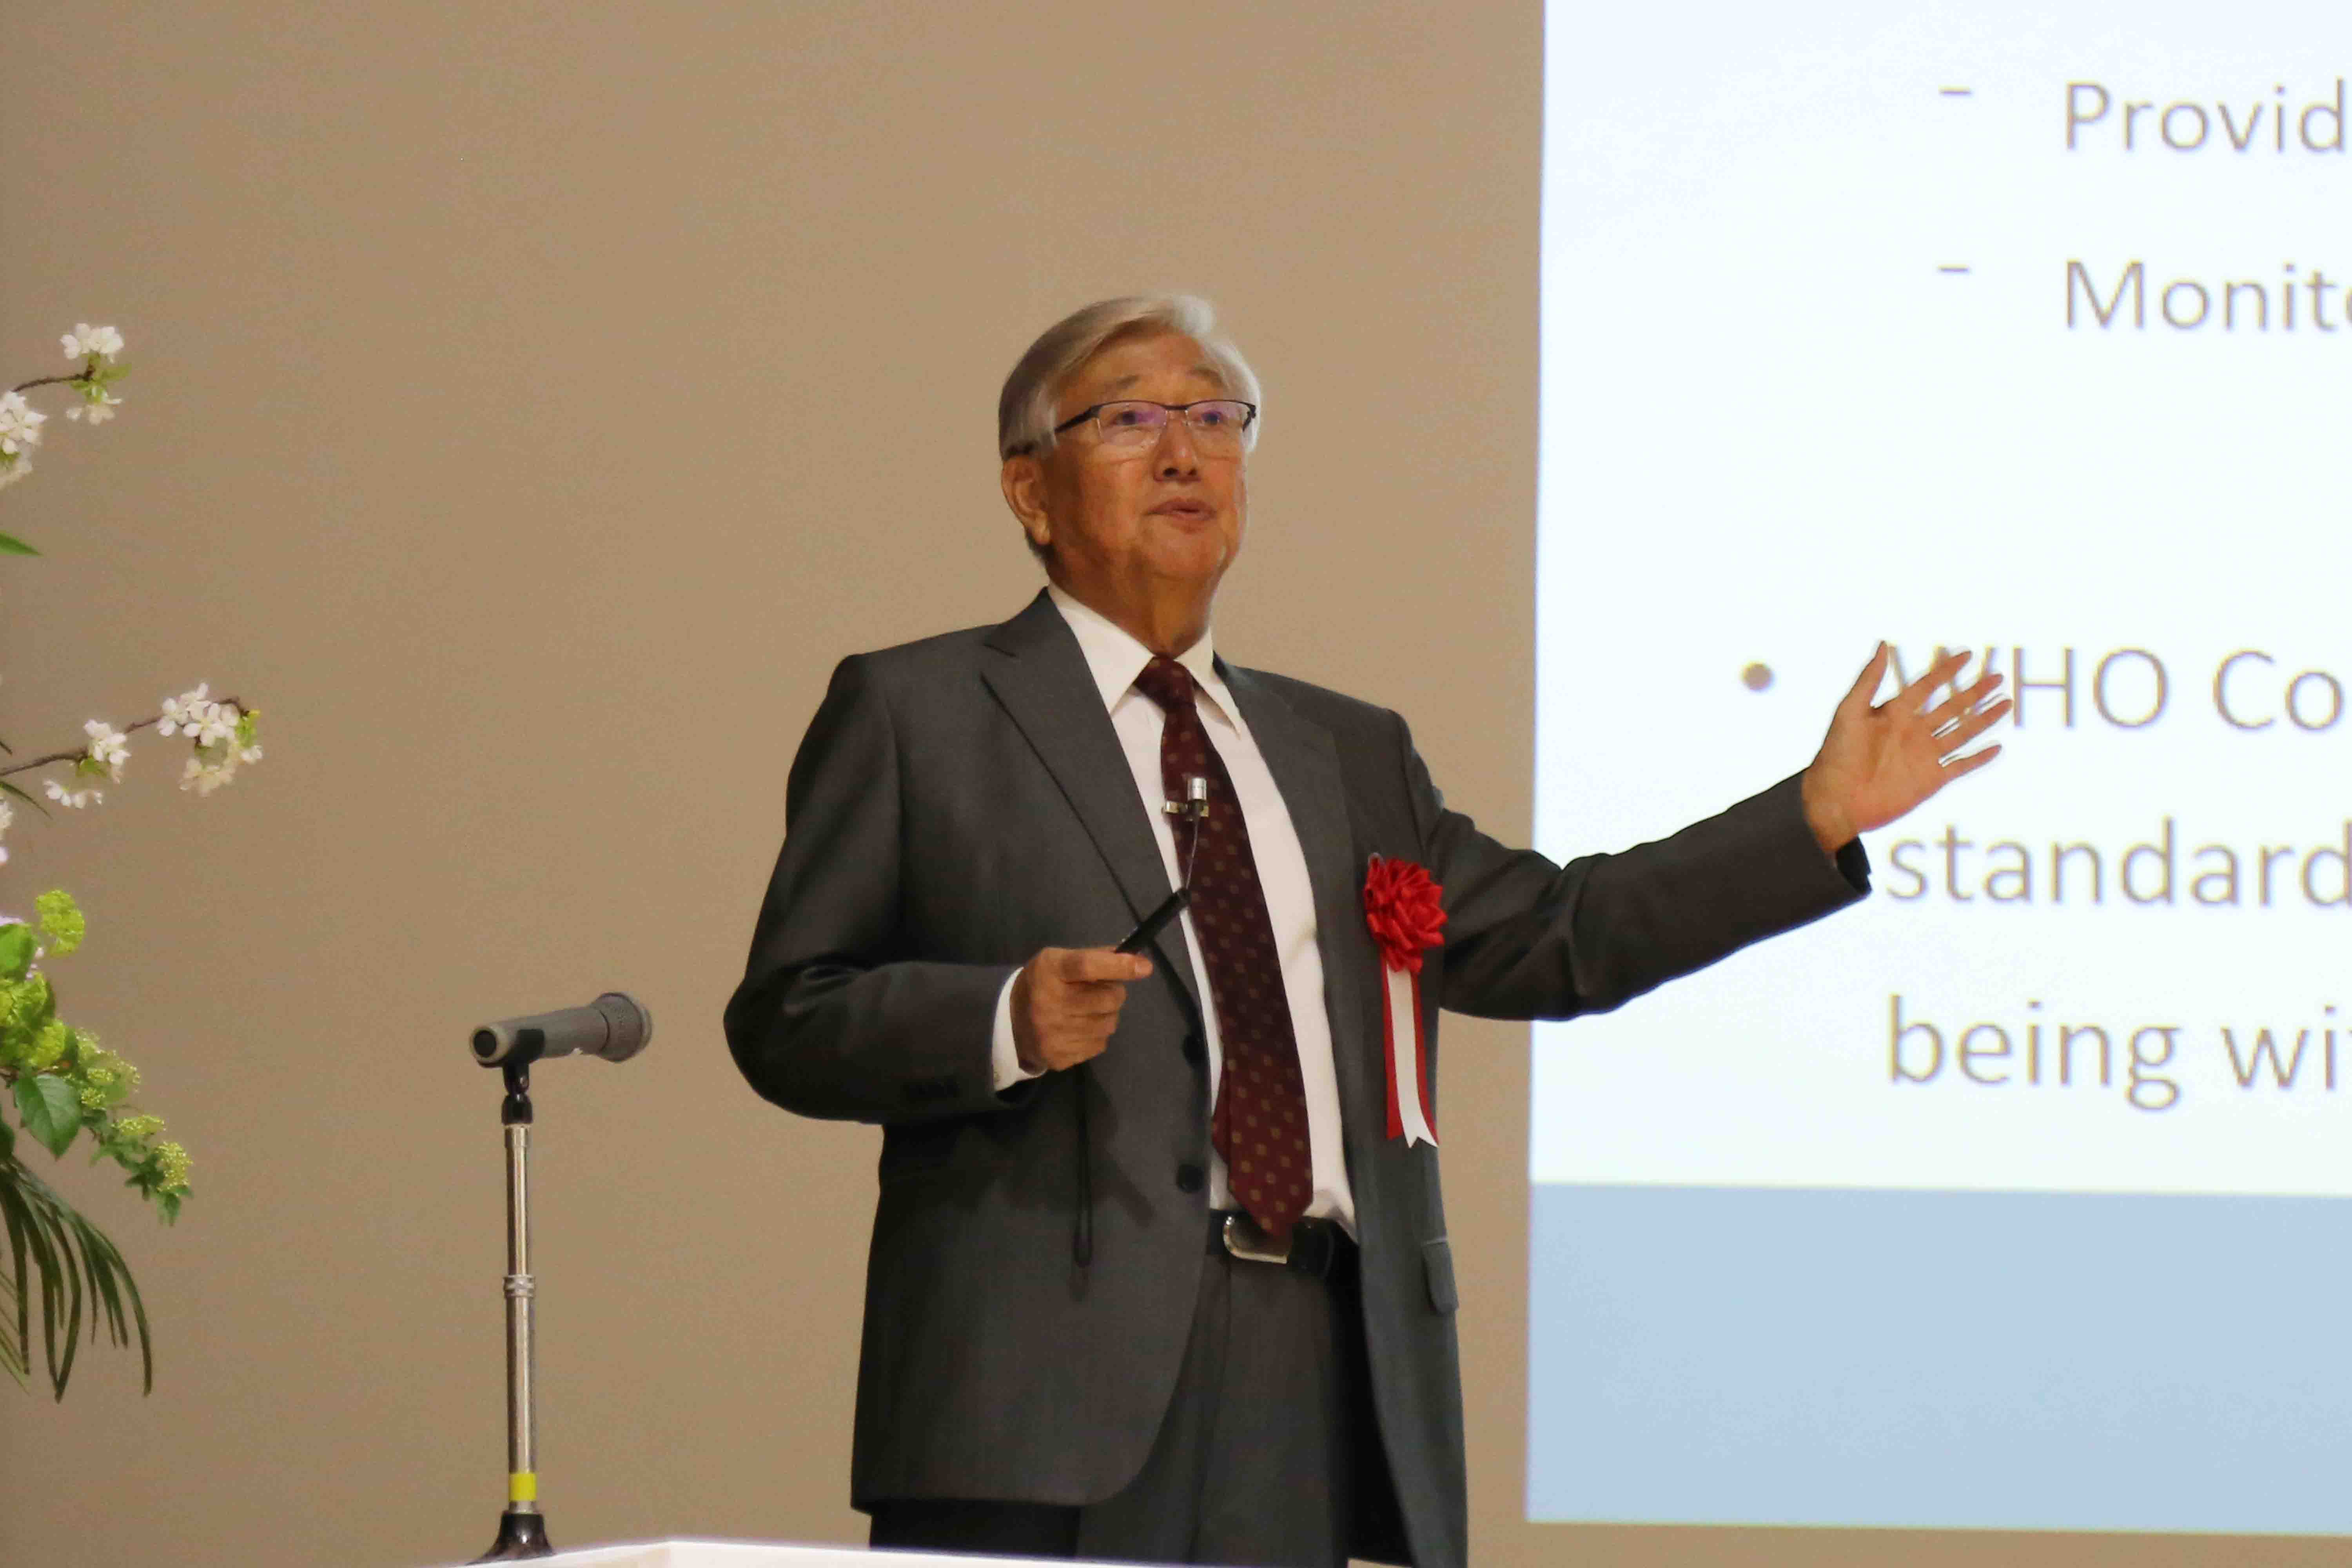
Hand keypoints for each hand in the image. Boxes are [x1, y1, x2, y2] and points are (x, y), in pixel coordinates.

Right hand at [1011, 946, 1153, 1073]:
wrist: (1011, 1022)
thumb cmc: (1044, 983)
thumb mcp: (1060, 960)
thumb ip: (1095, 957)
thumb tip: (1135, 960)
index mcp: (1049, 971)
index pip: (1087, 966)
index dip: (1119, 966)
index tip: (1144, 967)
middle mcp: (1049, 1004)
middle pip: (1108, 998)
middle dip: (1114, 993)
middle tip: (1100, 991)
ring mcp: (1054, 1034)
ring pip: (1109, 1024)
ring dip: (1106, 1015)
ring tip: (1088, 1010)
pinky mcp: (1059, 1057)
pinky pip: (1099, 1045)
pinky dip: (1096, 1035)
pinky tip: (1079, 1028)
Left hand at [1801, 645, 2011, 855]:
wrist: (1835, 800)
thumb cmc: (1835, 755)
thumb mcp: (1849, 711)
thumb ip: (1868, 679)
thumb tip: (1881, 644)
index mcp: (1894, 713)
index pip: (1927, 685)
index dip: (1946, 670)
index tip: (1967, 654)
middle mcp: (1913, 731)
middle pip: (1951, 706)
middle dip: (1974, 692)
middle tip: (1997, 676)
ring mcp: (1924, 755)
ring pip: (1962, 732)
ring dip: (1984, 718)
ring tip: (2005, 703)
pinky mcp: (1931, 780)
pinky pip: (1961, 766)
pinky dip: (1979, 757)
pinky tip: (1997, 747)